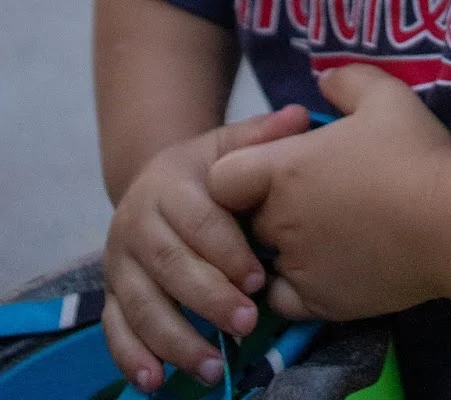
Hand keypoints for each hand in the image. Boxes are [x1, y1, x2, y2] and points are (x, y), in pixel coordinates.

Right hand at [102, 104, 308, 391]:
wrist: (158, 184)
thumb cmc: (207, 170)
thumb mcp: (228, 146)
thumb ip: (261, 135)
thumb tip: (300, 116)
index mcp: (168, 185)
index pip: (197, 221)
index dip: (227, 251)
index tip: (260, 277)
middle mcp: (136, 224)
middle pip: (170, 266)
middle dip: (208, 298)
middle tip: (248, 322)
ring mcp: (119, 263)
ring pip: (142, 305)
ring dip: (176, 339)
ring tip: (214, 366)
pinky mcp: (111, 295)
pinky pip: (115, 330)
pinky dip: (131, 358)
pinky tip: (155, 381)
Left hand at [207, 66, 450, 322]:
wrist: (450, 221)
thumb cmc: (413, 152)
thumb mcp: (384, 94)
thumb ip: (346, 81)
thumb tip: (324, 81)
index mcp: (284, 169)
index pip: (223, 177)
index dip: (241, 172)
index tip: (275, 167)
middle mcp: (279, 220)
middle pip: (248, 219)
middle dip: (268, 209)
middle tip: (311, 197)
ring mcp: (297, 266)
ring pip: (266, 260)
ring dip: (284, 249)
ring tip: (325, 234)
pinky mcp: (321, 302)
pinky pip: (286, 301)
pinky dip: (296, 289)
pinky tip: (326, 269)